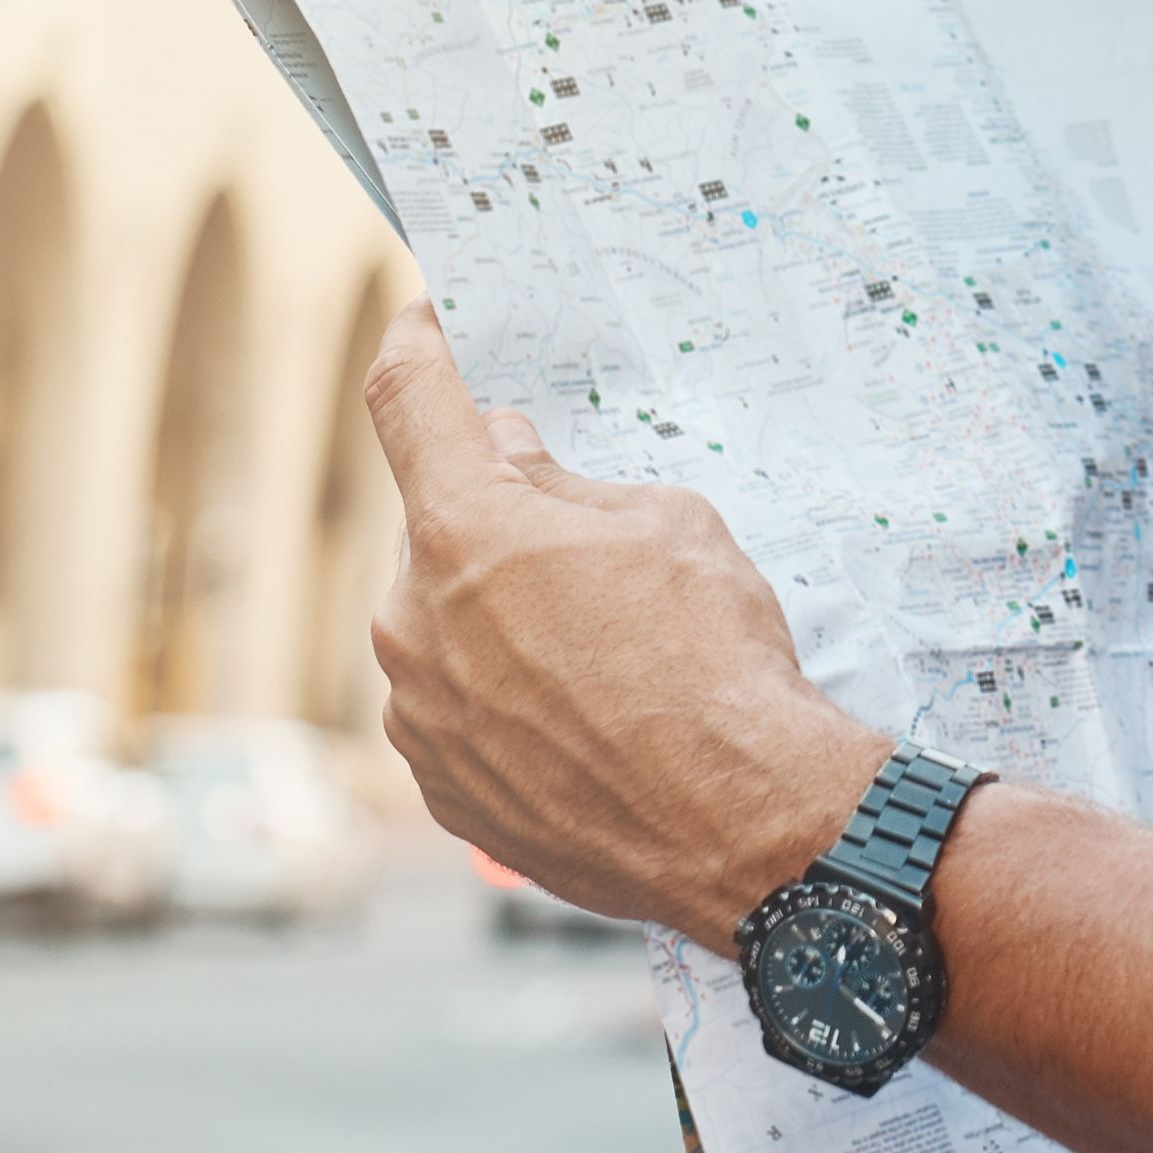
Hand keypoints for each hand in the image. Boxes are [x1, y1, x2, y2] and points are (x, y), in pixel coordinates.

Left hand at [360, 306, 882, 942]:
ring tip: (604, 660)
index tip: (423, 327)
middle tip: (582, 552)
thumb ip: (565, 486)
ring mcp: (419, 716)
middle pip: (435, 533)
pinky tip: (585, 723)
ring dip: (498, 623)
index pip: (405, 400)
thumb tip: (507, 459)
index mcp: (467, 531)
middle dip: (493, 525)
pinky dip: (504, 703)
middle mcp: (414, 621)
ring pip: (441, 629)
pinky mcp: (441, 789)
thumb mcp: (668, 525)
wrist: (746, 825)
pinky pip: (455, 714)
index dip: (414, 347)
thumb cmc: (718, 664)